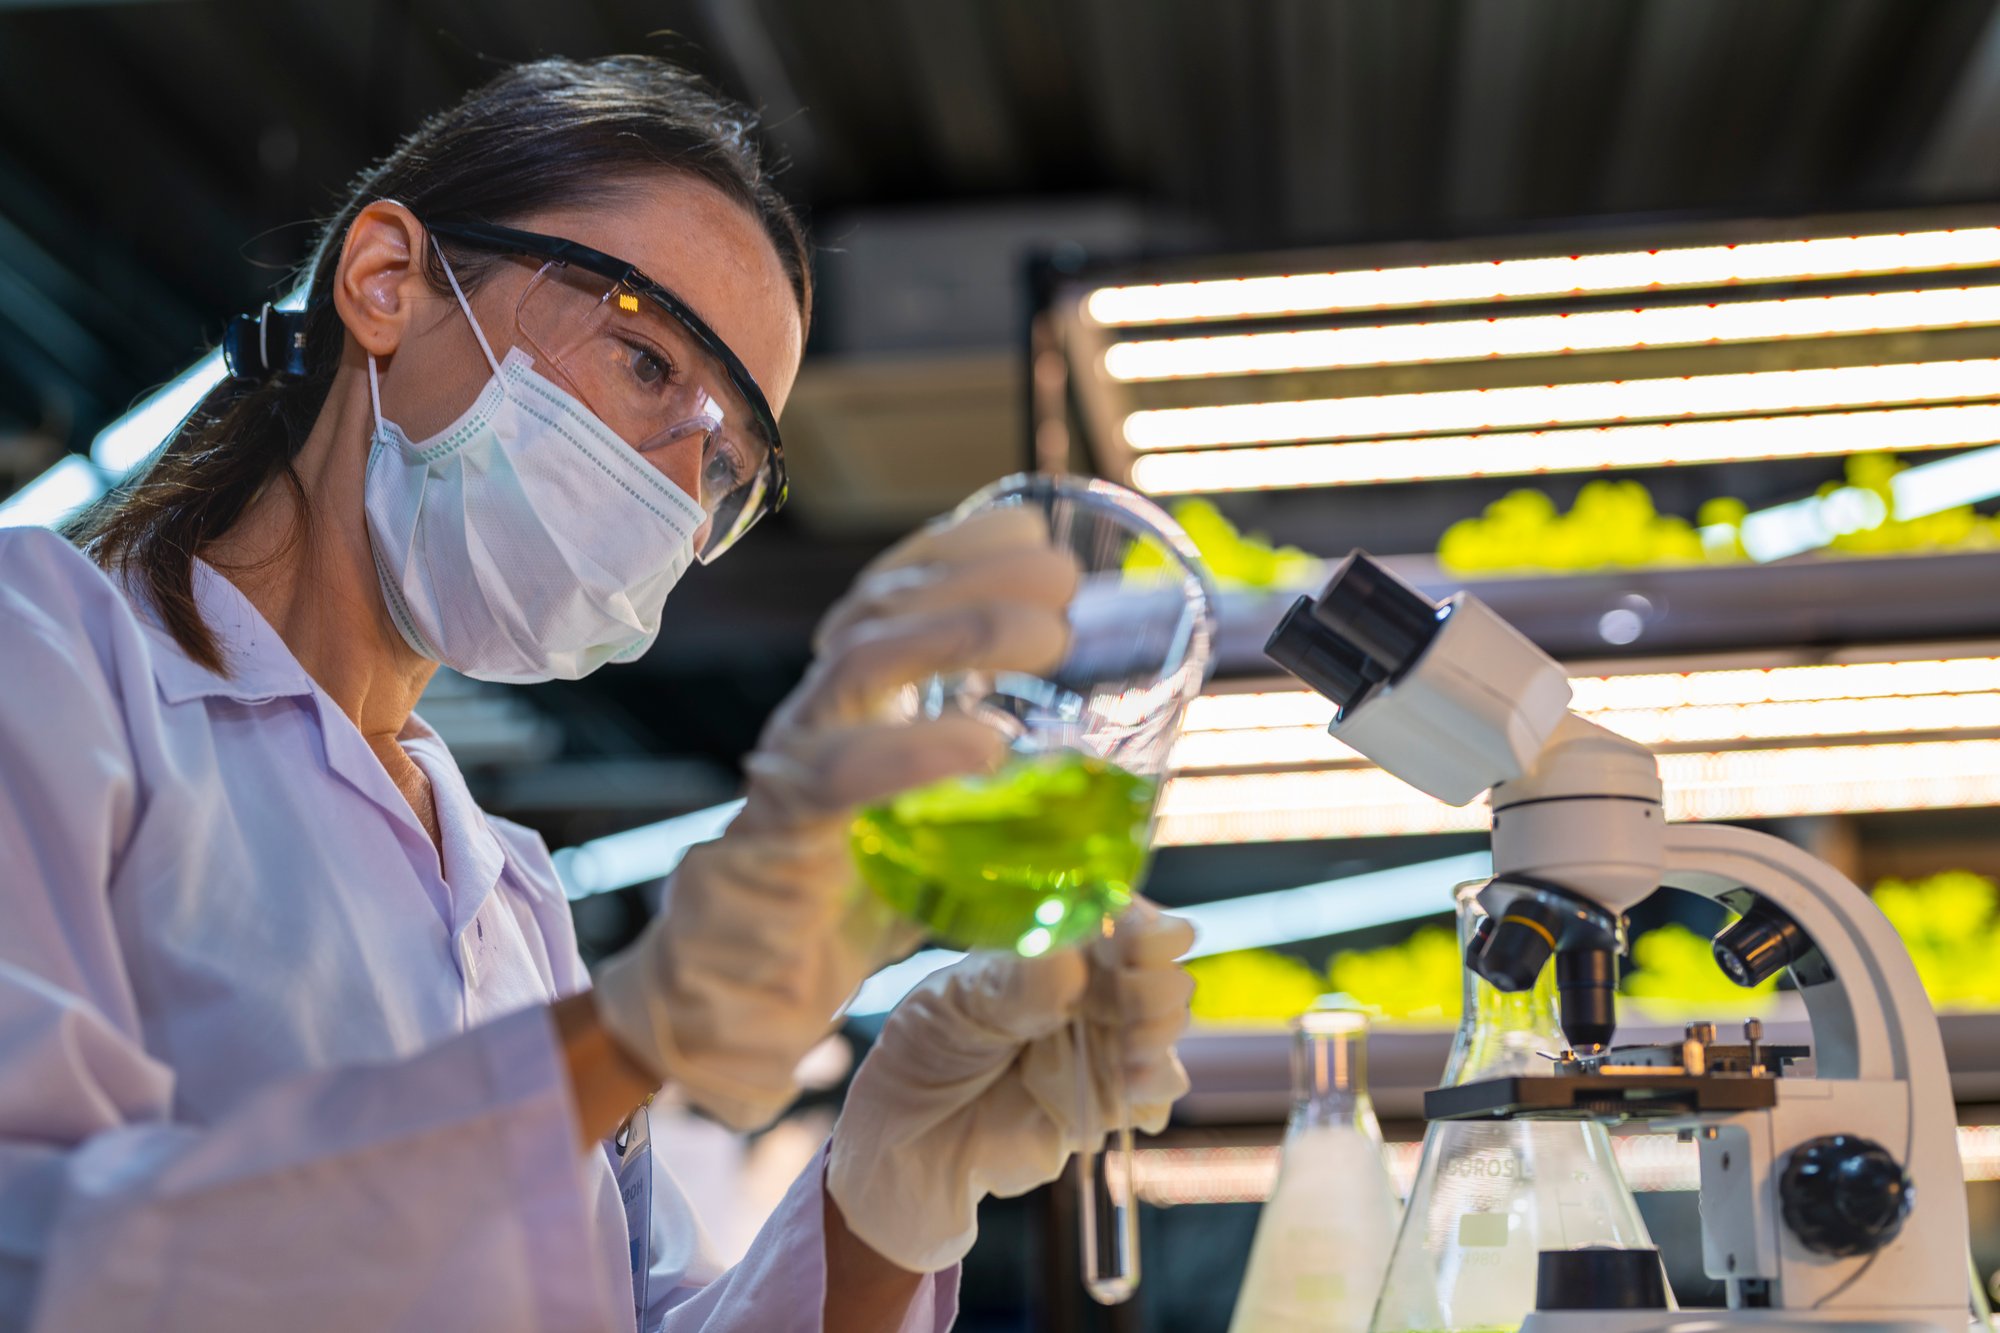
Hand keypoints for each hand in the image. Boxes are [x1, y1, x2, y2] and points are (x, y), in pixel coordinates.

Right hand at [591, 507, 1079, 1129]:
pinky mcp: (783, 830)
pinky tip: (987, 743)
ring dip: (962, 632)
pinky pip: (845, 772)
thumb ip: (1005, 817)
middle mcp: (817, 718)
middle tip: (1061, 573)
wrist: (739, 1001)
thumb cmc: (842, 916)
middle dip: (974, 571)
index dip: (953, 549)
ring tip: (1049, 631)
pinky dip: (918, 749)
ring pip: (863, 662)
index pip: (888, 597)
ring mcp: (794, 765)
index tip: (1030, 529)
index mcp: (849, 708)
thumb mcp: (939, 847)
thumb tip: (1111, 805)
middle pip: (882, 606)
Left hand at [826, 902, 1195, 1272]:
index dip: (1141, 925)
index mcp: (1052, 942)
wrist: (912, 1141)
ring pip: (1164, 1023)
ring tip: (1130, 1056)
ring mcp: (1102, 1039)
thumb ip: (1016, 989)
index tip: (1148, 943)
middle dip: (1155, 985)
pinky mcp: (1108, 1095)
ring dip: (1160, 1034)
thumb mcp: (959, 1006)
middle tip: (1135, 1010)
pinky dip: (1154, 1088)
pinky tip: (1131, 1093)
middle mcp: (1086, 984)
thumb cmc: (927, 1049)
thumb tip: (1069, 962)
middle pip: (1153, 967)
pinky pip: (1155, 1087)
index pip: (1114, 915)